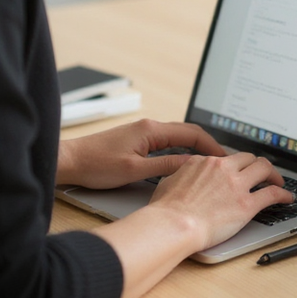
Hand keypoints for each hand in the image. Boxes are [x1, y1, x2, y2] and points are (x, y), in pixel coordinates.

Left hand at [56, 118, 225, 190]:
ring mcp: (143, 133)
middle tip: (224, 161)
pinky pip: (166, 142)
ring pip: (177, 137)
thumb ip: (165, 166)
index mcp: (151, 130)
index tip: (225, 158)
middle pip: (187, 132)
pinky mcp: (137, 141)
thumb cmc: (96, 165)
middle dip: (208, 145)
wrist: (70, 161)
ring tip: (209, 164)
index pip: (191, 133)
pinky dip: (180, 150)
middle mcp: (149, 127)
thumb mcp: (135, 170)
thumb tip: (191, 164)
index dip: (211, 146)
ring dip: (195, 148)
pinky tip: (185, 163)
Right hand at [149, 151, 293, 250]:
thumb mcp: (168, 181)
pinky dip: (283, 194)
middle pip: (248, 158)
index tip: (238, 171)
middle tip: (262, 173)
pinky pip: (272, 193)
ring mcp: (237, 184)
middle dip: (257, 165)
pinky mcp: (247, 204)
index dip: (234, 165)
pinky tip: (287, 197)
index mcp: (204, 162)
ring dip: (274, 174)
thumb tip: (184, 175)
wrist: (174, 224)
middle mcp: (223, 168)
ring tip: (278, 181)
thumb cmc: (166, 210)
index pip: (226, 158)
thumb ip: (182, 175)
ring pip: (264, 168)